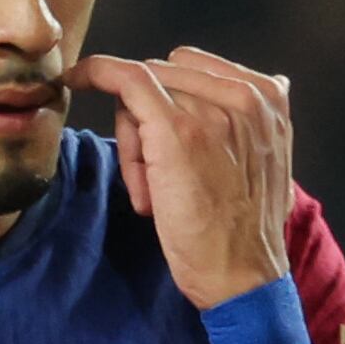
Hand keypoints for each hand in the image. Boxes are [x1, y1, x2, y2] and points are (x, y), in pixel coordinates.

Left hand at [74, 49, 293, 308]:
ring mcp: (209, 110)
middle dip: (153, 118)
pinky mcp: (175, 130)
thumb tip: (222, 95)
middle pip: (166, 76)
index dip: (168, 100)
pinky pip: (126, 79)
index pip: (194, 70)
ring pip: (143, 90)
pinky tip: (76, 79)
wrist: (242, 273)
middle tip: (164, 180)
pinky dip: (96, 72)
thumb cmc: (243, 226)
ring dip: (136, 140)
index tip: (152, 125)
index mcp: (268, 95)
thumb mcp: (261, 157)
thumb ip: (245, 120)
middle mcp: (245, 93)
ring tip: (158, 192)